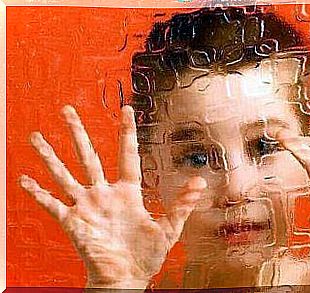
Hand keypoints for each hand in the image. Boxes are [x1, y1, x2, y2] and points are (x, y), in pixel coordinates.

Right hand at [19, 105, 206, 288]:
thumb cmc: (147, 256)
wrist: (127, 280)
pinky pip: (52, 205)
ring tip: (36, 138)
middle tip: (67, 110)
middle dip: (78, 133)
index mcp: (128, 192)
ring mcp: (87, 207)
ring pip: (65, 176)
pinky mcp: (73, 223)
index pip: (126, 155)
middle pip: (88, 157)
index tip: (126, 109)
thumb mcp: (169, 229)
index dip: (126, 132)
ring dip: (50, 157)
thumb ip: (181, 205)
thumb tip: (199, 183)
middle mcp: (104, 194)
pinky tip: (23, 180)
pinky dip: (38, 194)